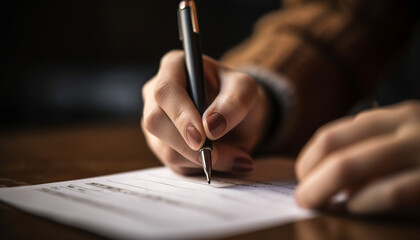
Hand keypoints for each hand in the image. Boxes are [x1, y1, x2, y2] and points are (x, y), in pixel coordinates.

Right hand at [141, 50, 270, 174]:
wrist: (238, 117)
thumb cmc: (237, 95)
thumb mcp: (246, 90)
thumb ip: (234, 102)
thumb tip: (210, 126)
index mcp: (174, 67)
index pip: (166, 91)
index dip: (181, 115)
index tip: (202, 137)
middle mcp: (156, 93)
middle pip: (155, 122)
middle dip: (188, 145)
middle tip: (217, 156)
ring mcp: (156, 121)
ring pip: (165, 148)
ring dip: (201, 160)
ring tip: (236, 158)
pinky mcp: (162, 145)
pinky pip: (174, 164)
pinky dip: (201, 168)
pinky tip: (224, 161)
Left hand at [295, 101, 419, 213]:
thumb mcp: (406, 144)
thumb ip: (370, 152)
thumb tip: (324, 180)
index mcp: (393, 118)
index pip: (332, 135)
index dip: (308, 161)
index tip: (304, 181)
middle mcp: (405, 125)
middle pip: (331, 145)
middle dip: (309, 177)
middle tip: (302, 199)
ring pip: (349, 166)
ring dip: (322, 189)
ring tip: (317, 204)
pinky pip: (389, 191)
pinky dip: (362, 202)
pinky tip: (356, 208)